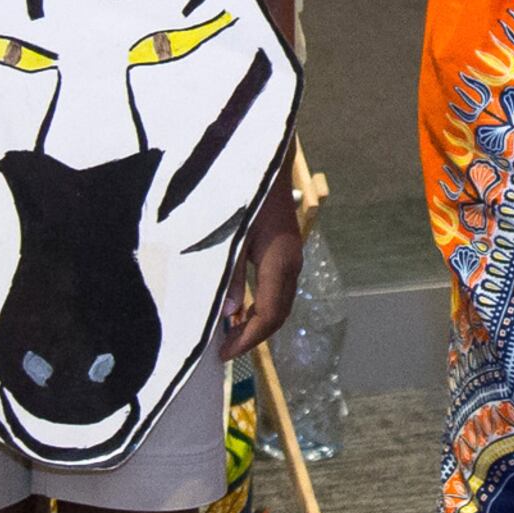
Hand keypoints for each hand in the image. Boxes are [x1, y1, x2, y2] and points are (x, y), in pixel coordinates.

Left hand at [217, 182, 304, 359]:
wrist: (266, 158)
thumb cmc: (245, 191)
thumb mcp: (231, 233)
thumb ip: (229, 273)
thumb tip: (228, 313)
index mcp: (279, 262)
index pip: (268, 316)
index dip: (247, 339)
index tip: (223, 354)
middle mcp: (291, 264)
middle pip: (278, 314)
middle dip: (252, 336)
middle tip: (223, 349)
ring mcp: (290, 256)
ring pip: (278, 302)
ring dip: (255, 321)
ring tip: (227, 333)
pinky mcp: (284, 249)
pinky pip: (275, 288)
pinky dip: (258, 305)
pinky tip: (237, 306)